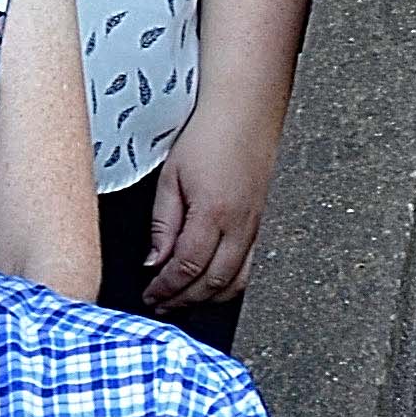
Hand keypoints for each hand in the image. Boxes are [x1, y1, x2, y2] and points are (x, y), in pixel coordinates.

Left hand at [144, 102, 281, 307]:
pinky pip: (251, 267)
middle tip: (161, 304)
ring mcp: (258, 227)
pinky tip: (212, 284)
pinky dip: (230, 284)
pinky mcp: (266, 223)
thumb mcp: (171, 178)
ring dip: (208, 297)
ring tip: (181, 299)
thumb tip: (154, 261)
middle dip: (184, 299)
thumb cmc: (207, 137)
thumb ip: (163, 223)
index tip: (150, 295)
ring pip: (236, 281)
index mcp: (213, 214)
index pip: (187, 268)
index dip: (166, 288)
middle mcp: (241, 226)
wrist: (245, 113)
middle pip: (213, 282)